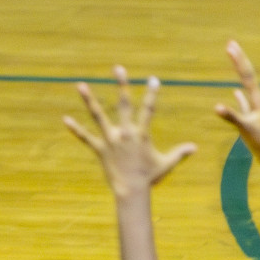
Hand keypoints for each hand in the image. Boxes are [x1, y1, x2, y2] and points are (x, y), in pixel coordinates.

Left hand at [64, 65, 196, 198]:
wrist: (132, 191)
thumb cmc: (149, 177)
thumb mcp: (166, 163)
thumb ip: (179, 153)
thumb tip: (194, 147)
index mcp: (141, 133)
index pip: (148, 108)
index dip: (152, 93)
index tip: (153, 79)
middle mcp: (125, 132)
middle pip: (123, 103)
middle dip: (121, 84)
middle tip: (118, 68)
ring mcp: (110, 139)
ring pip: (98, 115)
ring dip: (89, 99)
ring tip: (80, 84)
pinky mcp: (100, 149)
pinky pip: (85, 137)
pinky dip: (75, 129)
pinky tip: (65, 119)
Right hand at [213, 40, 259, 156]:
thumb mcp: (246, 129)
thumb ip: (232, 117)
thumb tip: (216, 107)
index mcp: (258, 99)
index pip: (247, 75)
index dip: (238, 60)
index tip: (230, 46)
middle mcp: (258, 100)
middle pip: (247, 75)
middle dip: (239, 59)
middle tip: (231, 43)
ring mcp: (255, 108)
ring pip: (246, 85)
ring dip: (239, 72)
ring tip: (234, 61)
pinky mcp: (252, 117)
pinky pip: (244, 101)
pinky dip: (239, 95)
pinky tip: (235, 91)